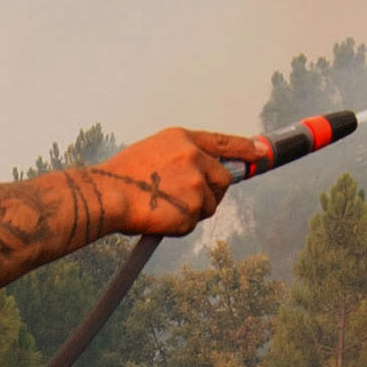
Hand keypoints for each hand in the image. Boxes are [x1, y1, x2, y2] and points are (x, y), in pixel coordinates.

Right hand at [82, 127, 270, 237]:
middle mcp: (193, 158)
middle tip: (188, 199)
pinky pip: (192, 223)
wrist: (107, 195)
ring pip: (208, 205)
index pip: (222, 142)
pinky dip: (178, 226)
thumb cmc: (121, 177)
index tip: (259, 152)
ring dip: (192, 211)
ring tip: (163, 207)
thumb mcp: (153, 152)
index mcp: (182, 140)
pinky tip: (158, 217)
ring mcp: (195, 184)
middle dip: (212, 192)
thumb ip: (180, 157)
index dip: (244, 148)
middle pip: (222, 179)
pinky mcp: (192, 209)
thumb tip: (203, 172)